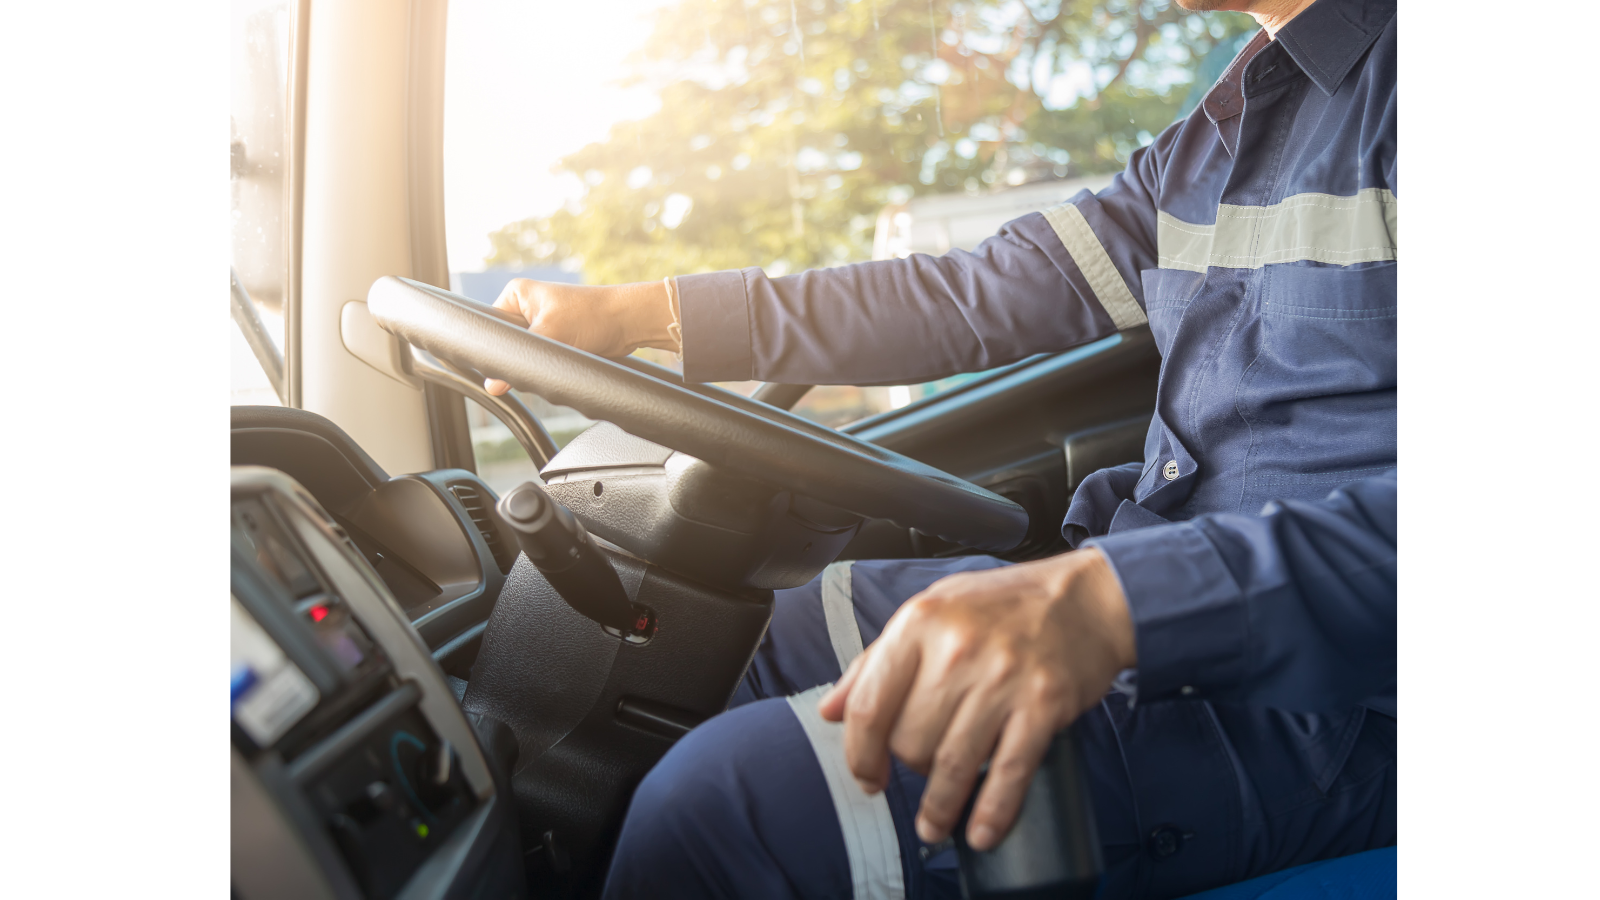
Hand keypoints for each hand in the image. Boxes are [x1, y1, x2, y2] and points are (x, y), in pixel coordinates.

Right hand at [483, 279, 676, 394]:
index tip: (501, 364)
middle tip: (534, 361)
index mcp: (516, 295)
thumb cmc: (592, 315)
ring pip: (524, 356)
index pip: (490, 326)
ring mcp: (541, 326)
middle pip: (507, 344)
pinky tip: (557, 366)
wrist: (628, 323)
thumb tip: (494, 385)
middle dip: (518, 358)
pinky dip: (547, 367)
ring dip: (535, 364)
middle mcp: (526, 309)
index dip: (494, 348)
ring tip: (552, 359)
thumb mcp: (549, 335)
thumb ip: (520, 358)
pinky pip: (541, 361)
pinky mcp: (556, 342)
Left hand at [817, 548, 1133, 850]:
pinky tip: (981, 831)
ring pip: (951, 765)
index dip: (859, 753)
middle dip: (909, 768)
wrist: (1086, 598)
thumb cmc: (1004, 604)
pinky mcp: (1043, 705)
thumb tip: (830, 708)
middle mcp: (958, 649)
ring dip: (940, 806)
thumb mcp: (930, 611)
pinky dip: (992, 811)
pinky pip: (1008, 773)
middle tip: (921, 769)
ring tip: (935, 824)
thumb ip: (876, 660)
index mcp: (920, 622)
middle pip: (909, 740)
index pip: (869, 705)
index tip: (866, 775)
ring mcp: (1002, 678)